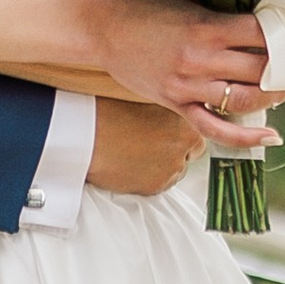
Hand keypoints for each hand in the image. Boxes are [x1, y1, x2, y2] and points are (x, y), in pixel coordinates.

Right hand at [86, 98, 205, 197]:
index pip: (200, 129)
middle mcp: (184, 144)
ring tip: (137, 152)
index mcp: (184, 119)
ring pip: (177, 168)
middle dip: (177, 147)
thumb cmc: (108, 111)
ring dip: (164, 163)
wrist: (84, 134)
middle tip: (152, 141)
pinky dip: (151, 176)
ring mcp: (172, 166)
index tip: (170, 129)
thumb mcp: (145, 99)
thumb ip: (167, 106)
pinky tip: (132, 164)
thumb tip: (178, 111)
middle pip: (192, 150)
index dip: (183, 129)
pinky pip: (161, 182)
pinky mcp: (157, 185)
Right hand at [88, 0, 280, 149]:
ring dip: (273, 95)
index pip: (262, 33)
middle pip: (260, 69)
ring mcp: (188, 86)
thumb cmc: (140, 4)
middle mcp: (200, 60)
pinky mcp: (176, 104)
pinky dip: (245, 136)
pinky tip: (269, 135)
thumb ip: (220, 10)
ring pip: (245, 99)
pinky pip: (215, 128)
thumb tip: (258, 16)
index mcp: (205, 27)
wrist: (99, 25)